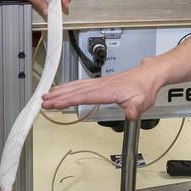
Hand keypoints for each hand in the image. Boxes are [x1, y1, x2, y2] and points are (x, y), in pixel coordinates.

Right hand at [42, 63, 164, 120]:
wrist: (147, 75)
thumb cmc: (144, 87)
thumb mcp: (142, 101)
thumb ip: (134, 109)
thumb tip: (130, 115)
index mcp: (107, 90)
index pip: (84, 96)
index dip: (68, 100)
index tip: (55, 103)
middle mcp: (100, 85)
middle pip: (75, 90)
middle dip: (57, 96)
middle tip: (43, 102)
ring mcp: (99, 83)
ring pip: (75, 86)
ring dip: (60, 91)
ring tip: (47, 95)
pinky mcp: (100, 83)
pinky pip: (80, 84)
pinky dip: (68, 86)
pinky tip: (63, 89)